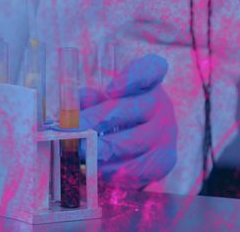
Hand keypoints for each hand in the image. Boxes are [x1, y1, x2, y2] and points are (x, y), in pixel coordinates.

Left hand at [79, 54, 177, 188]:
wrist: (138, 151)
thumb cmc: (115, 119)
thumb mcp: (102, 104)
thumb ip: (90, 100)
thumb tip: (81, 98)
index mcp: (149, 82)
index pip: (152, 68)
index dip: (133, 76)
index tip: (110, 90)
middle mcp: (162, 104)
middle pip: (131, 108)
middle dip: (96, 121)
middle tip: (72, 131)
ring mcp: (167, 133)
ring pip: (132, 142)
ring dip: (102, 149)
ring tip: (80, 152)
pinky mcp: (165, 160)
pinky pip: (137, 167)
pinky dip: (113, 170)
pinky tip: (96, 169)